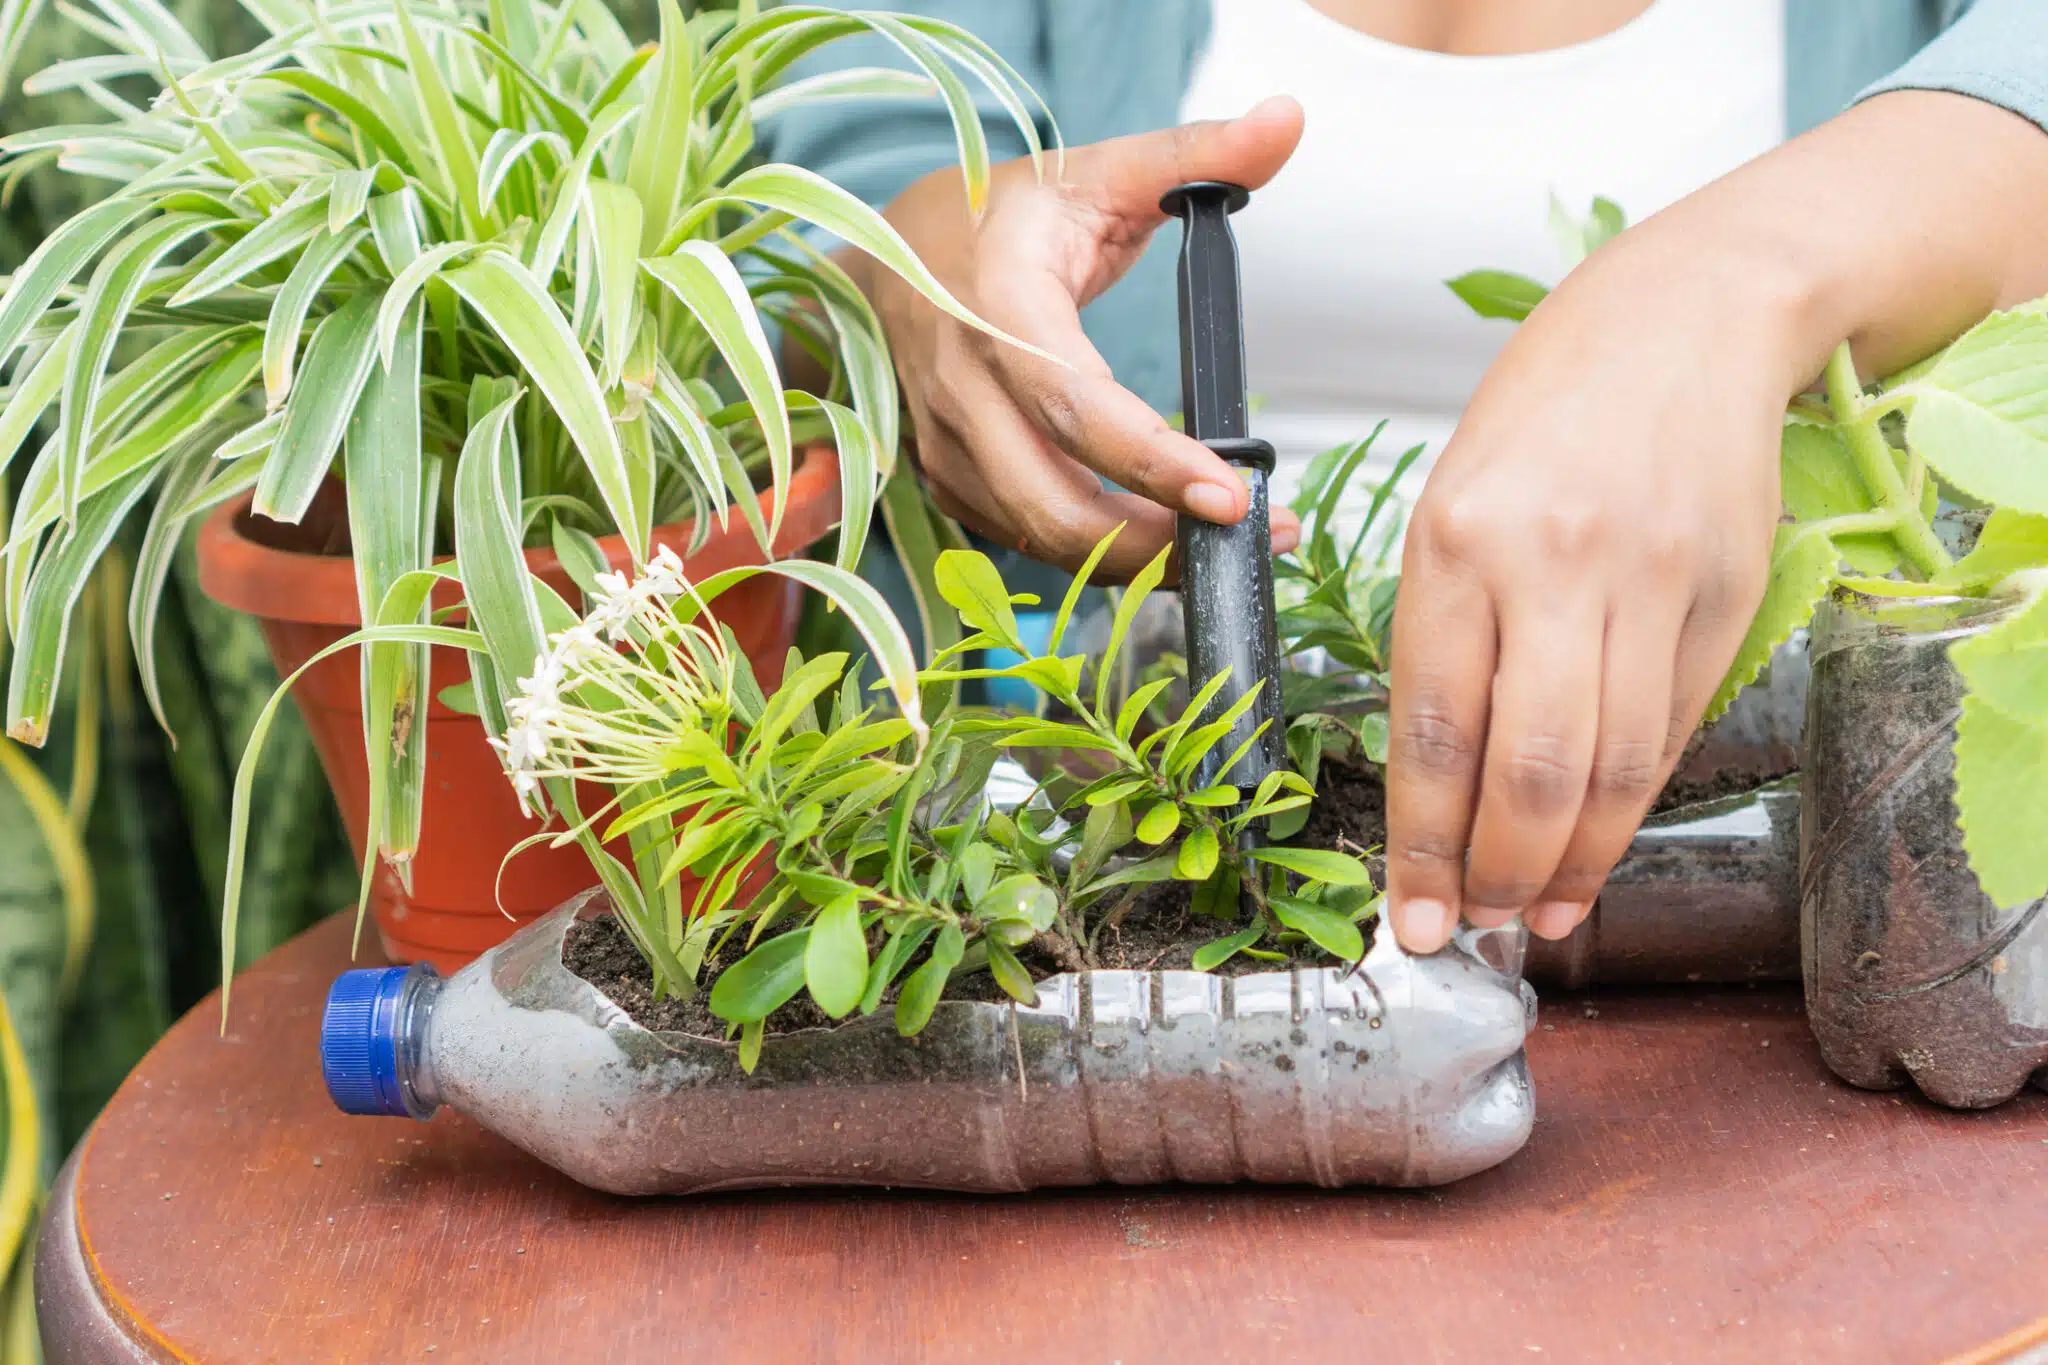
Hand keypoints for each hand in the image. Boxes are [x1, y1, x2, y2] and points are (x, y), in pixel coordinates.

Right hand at [848, 96, 1306, 578]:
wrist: (881, 257)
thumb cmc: (1000, 216)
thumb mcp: (1094, 172)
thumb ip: (1196, 153)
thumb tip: (1287, 120)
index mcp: (998, 304)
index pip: (1074, 403)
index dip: (1151, 462)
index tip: (1233, 496)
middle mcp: (961, 386)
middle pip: (1053, 502)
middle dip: (1155, 543)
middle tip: (1253, 536)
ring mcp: (945, 444)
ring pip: (1039, 536)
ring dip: (1135, 561)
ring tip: (1223, 546)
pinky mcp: (948, 481)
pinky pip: (1023, 539)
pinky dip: (1094, 555)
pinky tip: (1160, 543)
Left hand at [1382, 225, 1791, 952]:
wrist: (1690, 320)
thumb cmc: (1549, 408)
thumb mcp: (1453, 499)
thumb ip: (1445, 633)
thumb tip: (1438, 778)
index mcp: (1456, 541)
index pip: (1432, 729)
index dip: (1422, 845)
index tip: (1410, 916)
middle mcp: (1553, 567)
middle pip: (1528, 771)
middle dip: (1498, 874)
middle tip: (1476, 925)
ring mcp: (1649, 586)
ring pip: (1609, 770)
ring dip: (1571, 862)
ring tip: (1539, 910)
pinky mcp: (1723, 602)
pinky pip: (1669, 734)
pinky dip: (1629, 806)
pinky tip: (1598, 845)